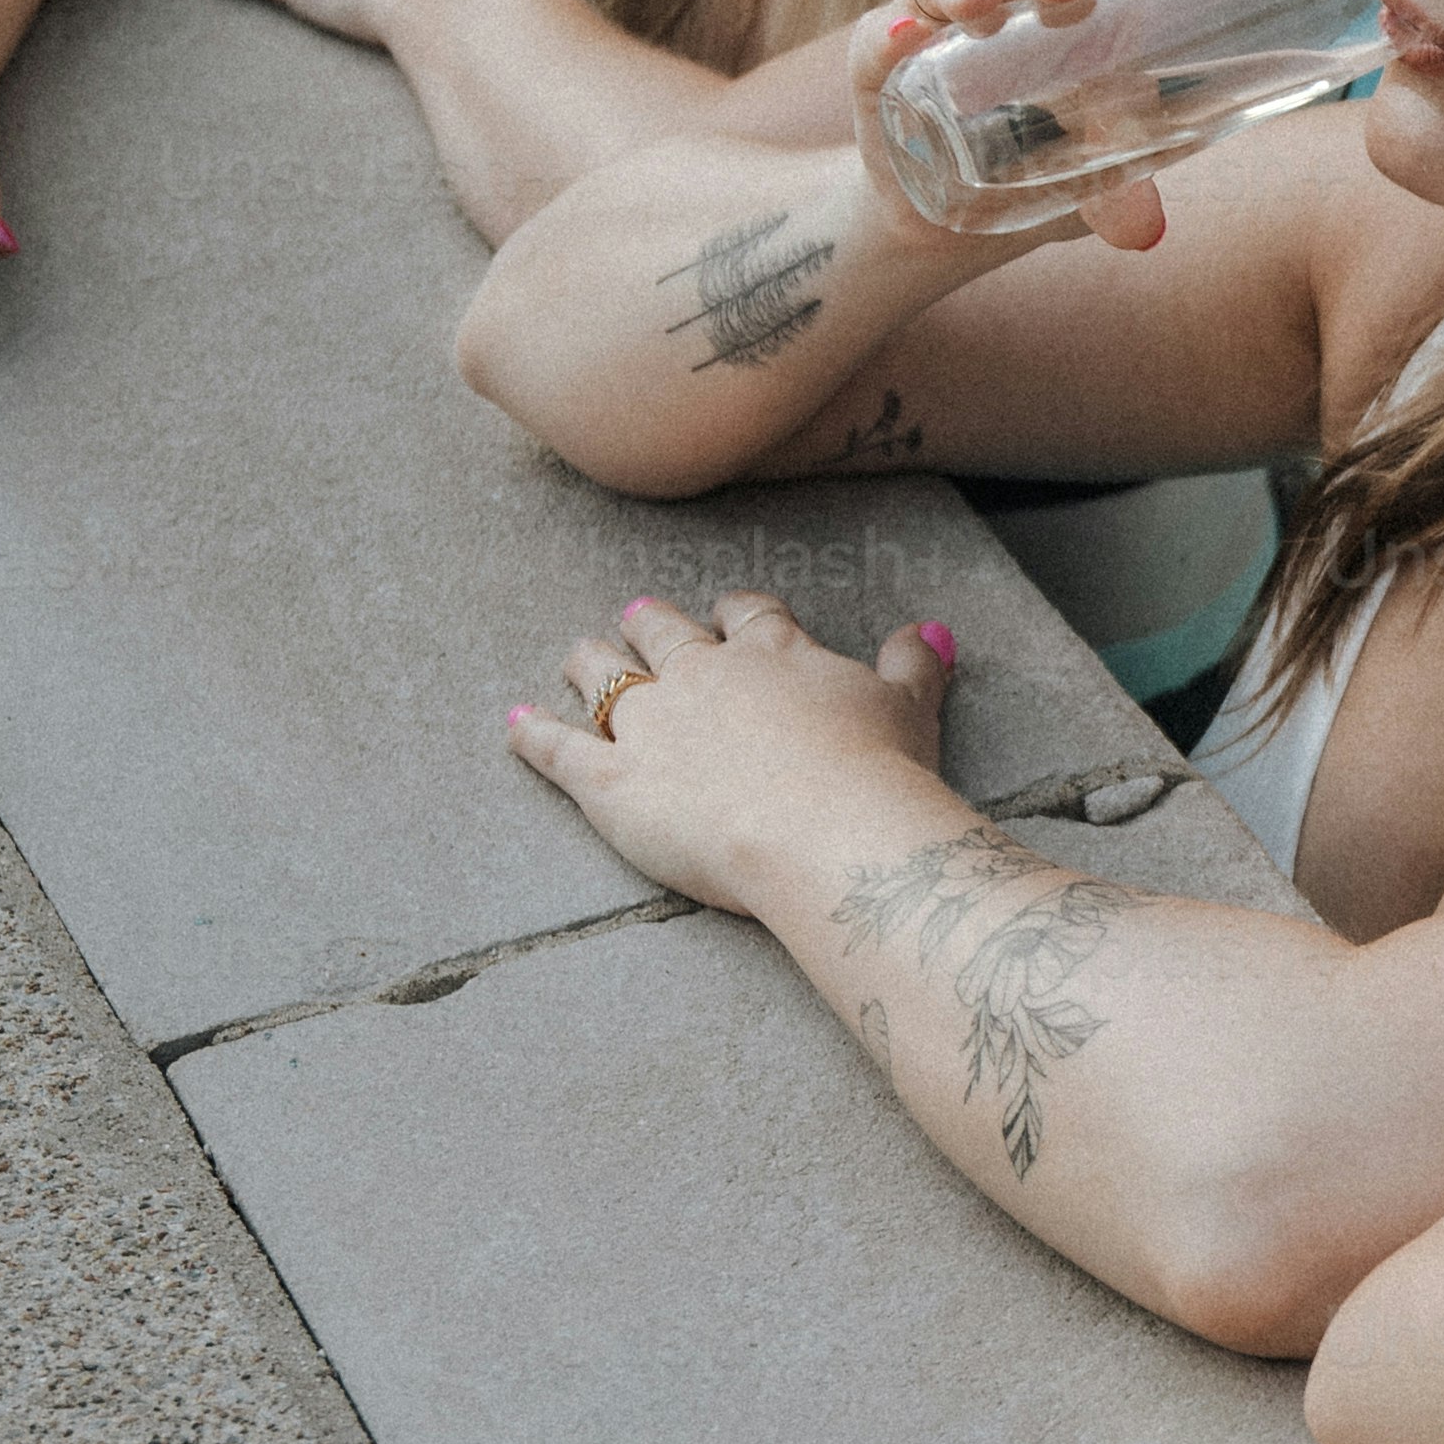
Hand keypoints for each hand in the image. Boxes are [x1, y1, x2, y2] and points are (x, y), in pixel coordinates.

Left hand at [504, 590, 956, 915]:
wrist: (826, 829)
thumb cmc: (879, 771)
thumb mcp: (911, 708)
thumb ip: (913, 665)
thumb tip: (932, 631)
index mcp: (771, 653)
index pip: (746, 615)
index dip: (734, 614)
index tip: (729, 614)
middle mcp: (701, 675)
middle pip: (663, 633)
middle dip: (649, 625)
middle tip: (637, 617)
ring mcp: (650, 725)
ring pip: (604, 677)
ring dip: (589, 664)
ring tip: (578, 657)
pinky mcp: (610, 782)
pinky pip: (558, 749)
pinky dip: (531, 735)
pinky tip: (512, 723)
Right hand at [847, 0, 1185, 259]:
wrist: (953, 214)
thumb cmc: (1045, 157)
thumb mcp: (1092, 176)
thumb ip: (1121, 191)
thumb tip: (1141, 231)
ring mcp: (940, 10)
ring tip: (985, 11)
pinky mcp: (882, 56)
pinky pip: (879, 31)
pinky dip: (890, 31)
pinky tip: (904, 39)